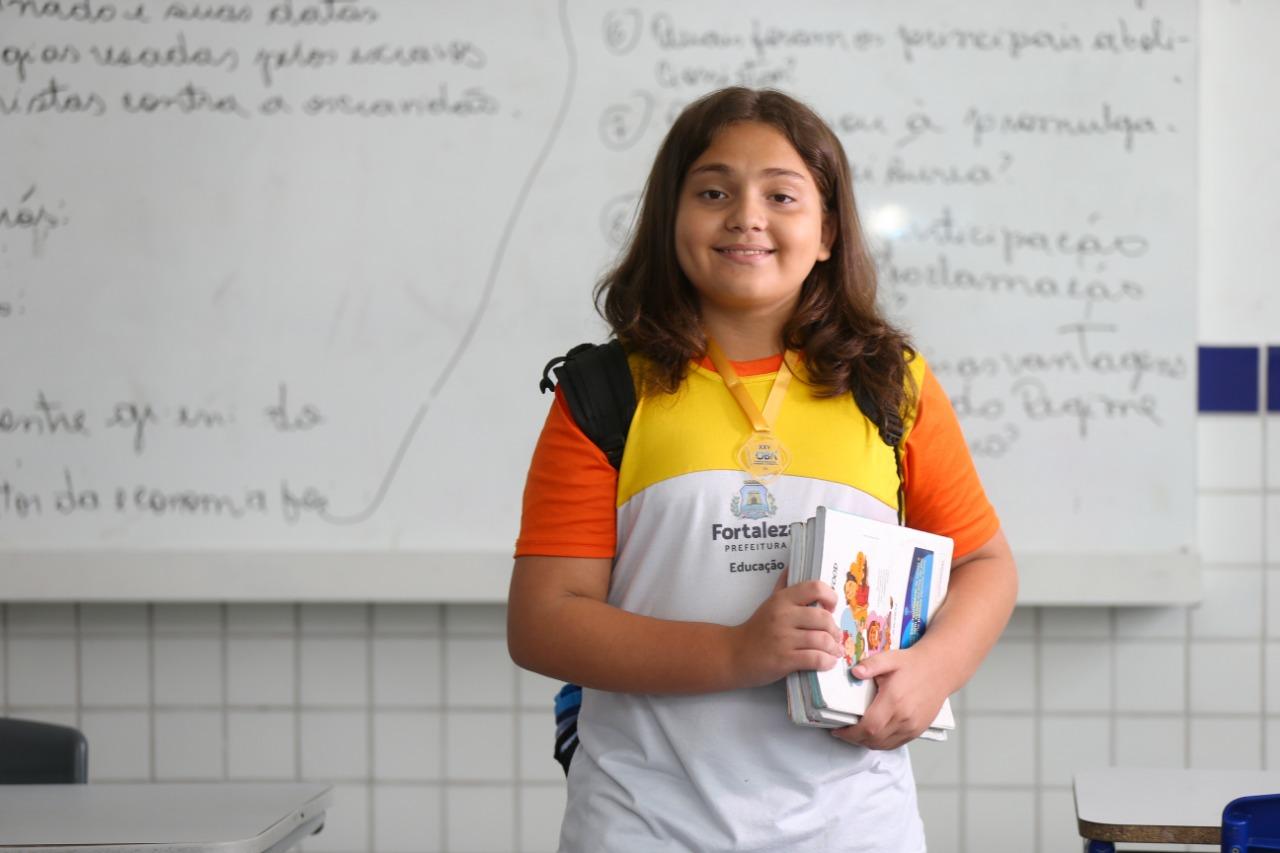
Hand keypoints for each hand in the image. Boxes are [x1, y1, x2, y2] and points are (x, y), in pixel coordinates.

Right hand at [729, 573, 840, 687]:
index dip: (830, 596)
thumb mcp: (768, 603)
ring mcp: (783, 638)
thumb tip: (792, 566)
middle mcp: (783, 616)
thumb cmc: (756, 628)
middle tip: (836, 637)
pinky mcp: (784, 659)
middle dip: (835, 630)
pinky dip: (827, 662)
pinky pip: (815, 659)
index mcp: (782, 599)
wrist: (734, 654)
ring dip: (833, 648)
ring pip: (822, 640)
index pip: (815, 588)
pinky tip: (827, 662)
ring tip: (834, 651)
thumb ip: (782, 586)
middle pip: (823, 618)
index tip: (831, 608)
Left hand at [830, 647, 948, 749]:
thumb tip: (855, 672)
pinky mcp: (918, 730)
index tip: (838, 730)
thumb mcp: (890, 658)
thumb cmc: (913, 664)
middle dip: (855, 739)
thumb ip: (871, 665)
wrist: (940, 669)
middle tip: (843, 732)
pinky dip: (881, 743)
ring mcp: (913, 727)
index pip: (869, 727)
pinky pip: (896, 744)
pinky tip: (873, 735)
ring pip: (884, 745)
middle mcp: (904, 717)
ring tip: (855, 734)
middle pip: (874, 740)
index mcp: (894, 700)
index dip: (851, 733)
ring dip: (867, 743)